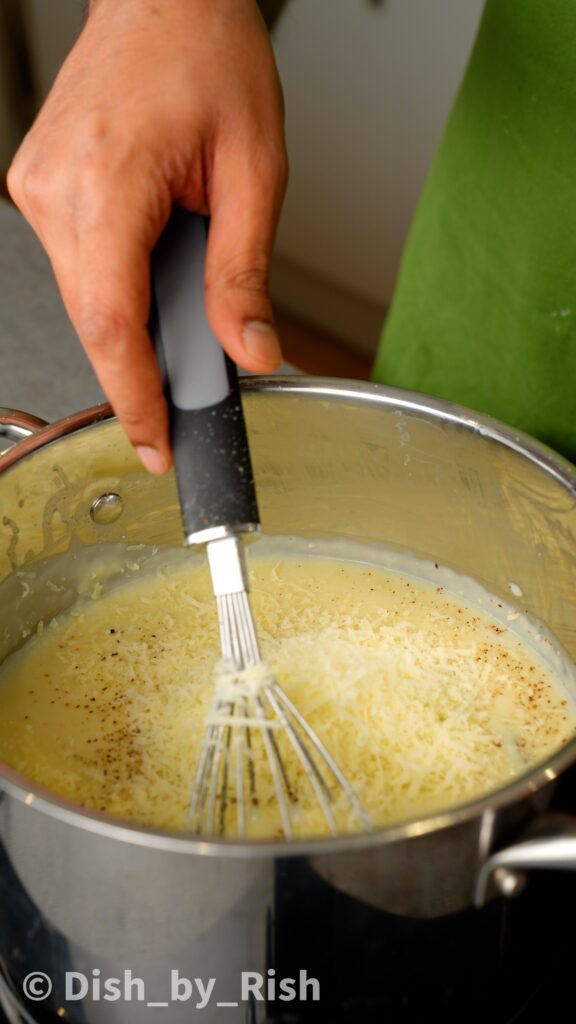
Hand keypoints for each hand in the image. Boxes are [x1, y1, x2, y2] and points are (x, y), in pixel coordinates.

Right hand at [7, 0, 287, 472]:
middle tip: (182, 400)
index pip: (112, 322)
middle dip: (141, 371)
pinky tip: (149, 268)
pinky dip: (116, 291)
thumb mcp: (255, 170)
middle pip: (96, 321)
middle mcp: (59, 189)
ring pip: (84, 301)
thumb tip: (250, 352)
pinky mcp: (41, 188)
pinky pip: (78, 269)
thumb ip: (245, 272)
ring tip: (178, 295)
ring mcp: (41, 189)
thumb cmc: (210, 57)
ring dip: (131, 325)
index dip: (134, 398)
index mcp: (111, 182)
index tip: (155, 446)